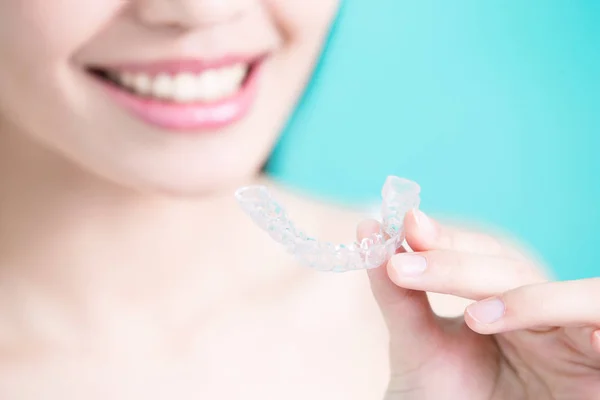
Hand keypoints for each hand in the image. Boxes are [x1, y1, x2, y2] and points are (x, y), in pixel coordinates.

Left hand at [359, 210, 599, 399]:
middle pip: (516, 272)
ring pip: (577, 298)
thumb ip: (397, 294)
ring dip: (526, 298)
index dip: (448, 240)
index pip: (481, 257)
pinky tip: (558, 332)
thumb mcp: (416, 347)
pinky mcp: (596, 376)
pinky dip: (585, 325)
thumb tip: (368, 228)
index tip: (407, 224)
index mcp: (500, 305)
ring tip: (474, 317)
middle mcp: (539, 318)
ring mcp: (572, 346)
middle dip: (460, 267)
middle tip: (404, 265)